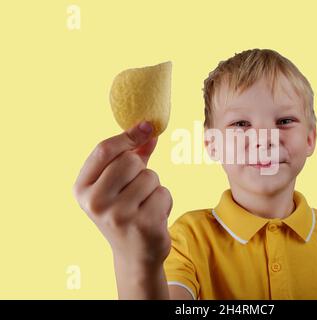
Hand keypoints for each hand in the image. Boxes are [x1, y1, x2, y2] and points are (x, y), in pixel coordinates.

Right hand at [73, 121, 172, 264]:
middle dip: (141, 169)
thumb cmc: (126, 211)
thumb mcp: (120, 183)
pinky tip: (154, 216)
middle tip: (137, 189)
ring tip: (145, 205)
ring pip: (150, 177)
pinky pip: (164, 194)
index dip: (128, 135)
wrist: (134, 254)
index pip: (104, 149)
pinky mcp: (142, 225)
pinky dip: (164, 201)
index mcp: (82, 188)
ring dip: (154, 187)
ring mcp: (118, 216)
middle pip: (129, 161)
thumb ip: (133, 154)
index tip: (147, 126)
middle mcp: (94, 202)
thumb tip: (149, 128)